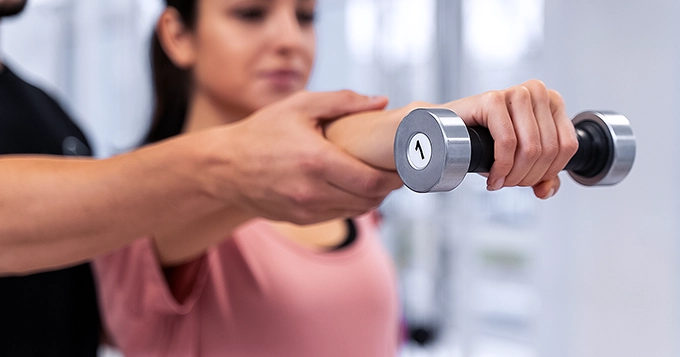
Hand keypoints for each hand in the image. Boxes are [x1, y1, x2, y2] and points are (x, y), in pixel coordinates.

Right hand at [203, 90, 402, 223]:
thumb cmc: (261, 131)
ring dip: (372, 197)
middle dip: (389, 186)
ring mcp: (306, 210)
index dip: (396, 177)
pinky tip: (352, 186)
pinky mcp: (300, 219)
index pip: (372, 181)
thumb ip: (342, 101)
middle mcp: (313, 192)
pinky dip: (352, 203)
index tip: (407, 165)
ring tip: (377, 177)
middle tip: (397, 170)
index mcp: (317, 162)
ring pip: (356, 210)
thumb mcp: (299, 106)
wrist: (224, 167)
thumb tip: (380, 102)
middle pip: (370, 199)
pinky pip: (338, 215)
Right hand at [442, 80, 577, 198]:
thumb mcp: (521, 161)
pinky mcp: (493, 99)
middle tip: (508, 183)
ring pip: (530, 148)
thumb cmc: (483, 141)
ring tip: (499, 180)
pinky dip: (500, 166)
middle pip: (548, 150)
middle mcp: (537, 92)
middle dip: (526, 177)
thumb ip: (543, 176)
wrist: (446, 132)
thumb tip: (547, 190)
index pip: (568, 147)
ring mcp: (515, 93)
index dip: (548, 173)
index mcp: (553, 102)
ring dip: (513, 174)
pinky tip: (491, 174)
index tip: (527, 182)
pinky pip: (507, 142)